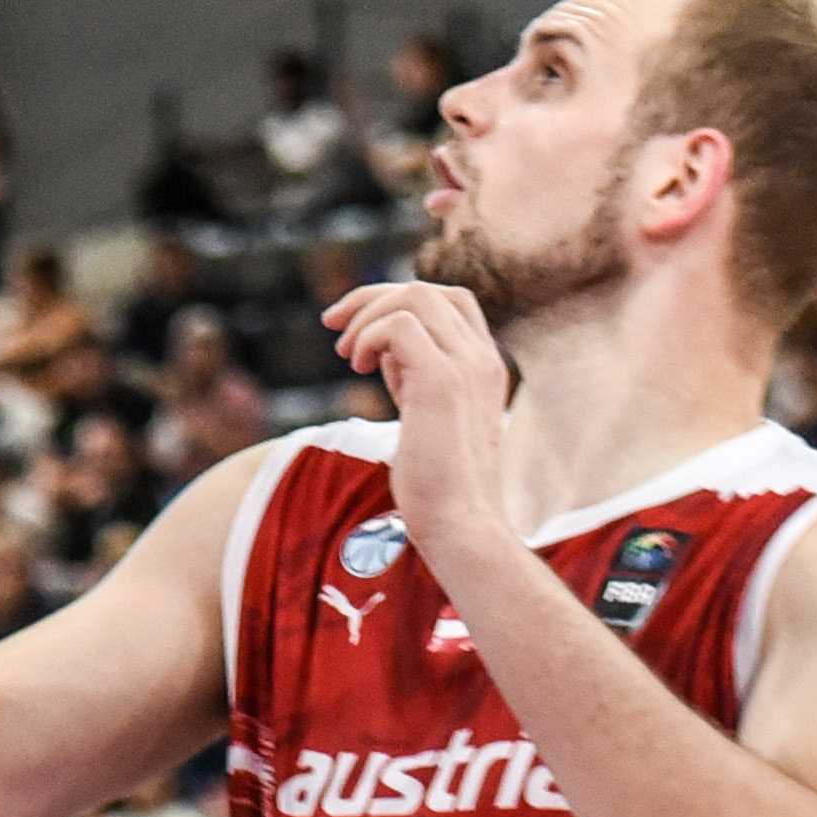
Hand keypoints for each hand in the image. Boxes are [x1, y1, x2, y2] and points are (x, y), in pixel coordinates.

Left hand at [321, 279, 516, 556]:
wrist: (460, 525)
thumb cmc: (436, 481)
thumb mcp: (425, 413)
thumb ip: (412, 375)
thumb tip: (381, 348)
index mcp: (484, 366)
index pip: (449, 301)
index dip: (396, 301)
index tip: (355, 328)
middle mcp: (482, 359)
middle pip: (427, 291)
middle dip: (371, 298)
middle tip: (333, 327)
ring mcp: (468, 367)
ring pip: (414, 297)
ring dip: (366, 316)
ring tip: (348, 356)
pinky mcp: (443, 383)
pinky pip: (399, 326)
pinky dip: (369, 336)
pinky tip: (359, 368)